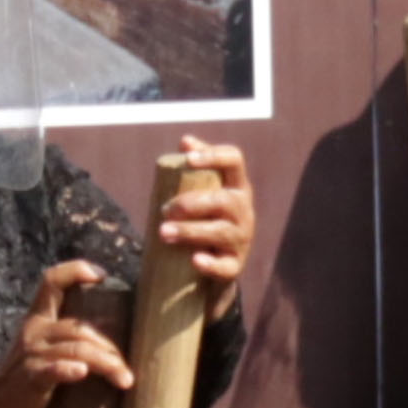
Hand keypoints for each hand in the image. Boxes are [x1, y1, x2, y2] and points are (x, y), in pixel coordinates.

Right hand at [0, 259, 134, 407]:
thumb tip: (115, 335)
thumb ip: (66, 337)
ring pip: (77, 350)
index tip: (102, 275)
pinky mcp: (31, 378)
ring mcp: (32, 354)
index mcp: (38, 319)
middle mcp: (35, 331)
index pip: (52, 281)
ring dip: (106, 364)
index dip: (76, 270)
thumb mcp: (42, 347)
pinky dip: (68, 370)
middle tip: (126, 369)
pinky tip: (81, 373)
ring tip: (125, 380)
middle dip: (109, 347)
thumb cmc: (26, 378)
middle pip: (80, 327)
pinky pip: (53, 369)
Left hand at [160, 141, 252, 312]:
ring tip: (163, 232)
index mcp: (236, 187)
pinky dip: (210, 264)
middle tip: (164, 209)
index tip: (189, 159)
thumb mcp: (206, 192)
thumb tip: (185, 141)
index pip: (234, 161)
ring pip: (220, 232)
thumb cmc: (208, 218)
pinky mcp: (234, 266)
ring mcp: (242, 239)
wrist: (219, 264)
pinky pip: (225, 266)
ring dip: (190, 231)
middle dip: (191, 203)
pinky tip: (195, 260)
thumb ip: (195, 168)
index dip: (214, 156)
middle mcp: (244, 211)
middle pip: (224, 200)